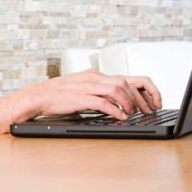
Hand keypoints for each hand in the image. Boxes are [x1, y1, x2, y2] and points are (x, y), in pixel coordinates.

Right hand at [29, 69, 161, 119]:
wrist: (39, 95)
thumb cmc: (59, 95)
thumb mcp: (82, 88)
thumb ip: (98, 92)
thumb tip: (117, 102)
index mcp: (96, 75)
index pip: (127, 77)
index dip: (144, 89)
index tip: (152, 102)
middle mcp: (94, 77)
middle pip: (126, 82)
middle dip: (141, 97)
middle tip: (147, 110)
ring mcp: (87, 86)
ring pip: (117, 89)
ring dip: (129, 102)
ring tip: (133, 113)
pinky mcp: (81, 98)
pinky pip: (103, 102)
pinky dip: (115, 110)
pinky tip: (120, 117)